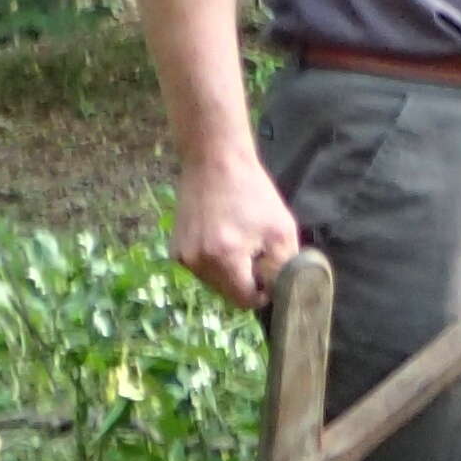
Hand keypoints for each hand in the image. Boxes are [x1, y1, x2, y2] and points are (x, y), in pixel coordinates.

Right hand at [172, 151, 299, 309]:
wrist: (214, 160)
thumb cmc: (252, 192)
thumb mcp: (282, 229)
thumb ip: (284, 268)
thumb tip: (279, 293)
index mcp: (224, 259)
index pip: (244, 301)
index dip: (261, 292)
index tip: (267, 271)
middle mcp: (197, 262)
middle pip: (228, 294)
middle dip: (244, 280)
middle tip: (254, 249)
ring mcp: (183, 257)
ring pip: (214, 283)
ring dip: (229, 271)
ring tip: (236, 238)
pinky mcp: (175, 249)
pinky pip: (201, 269)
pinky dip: (213, 261)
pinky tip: (220, 235)